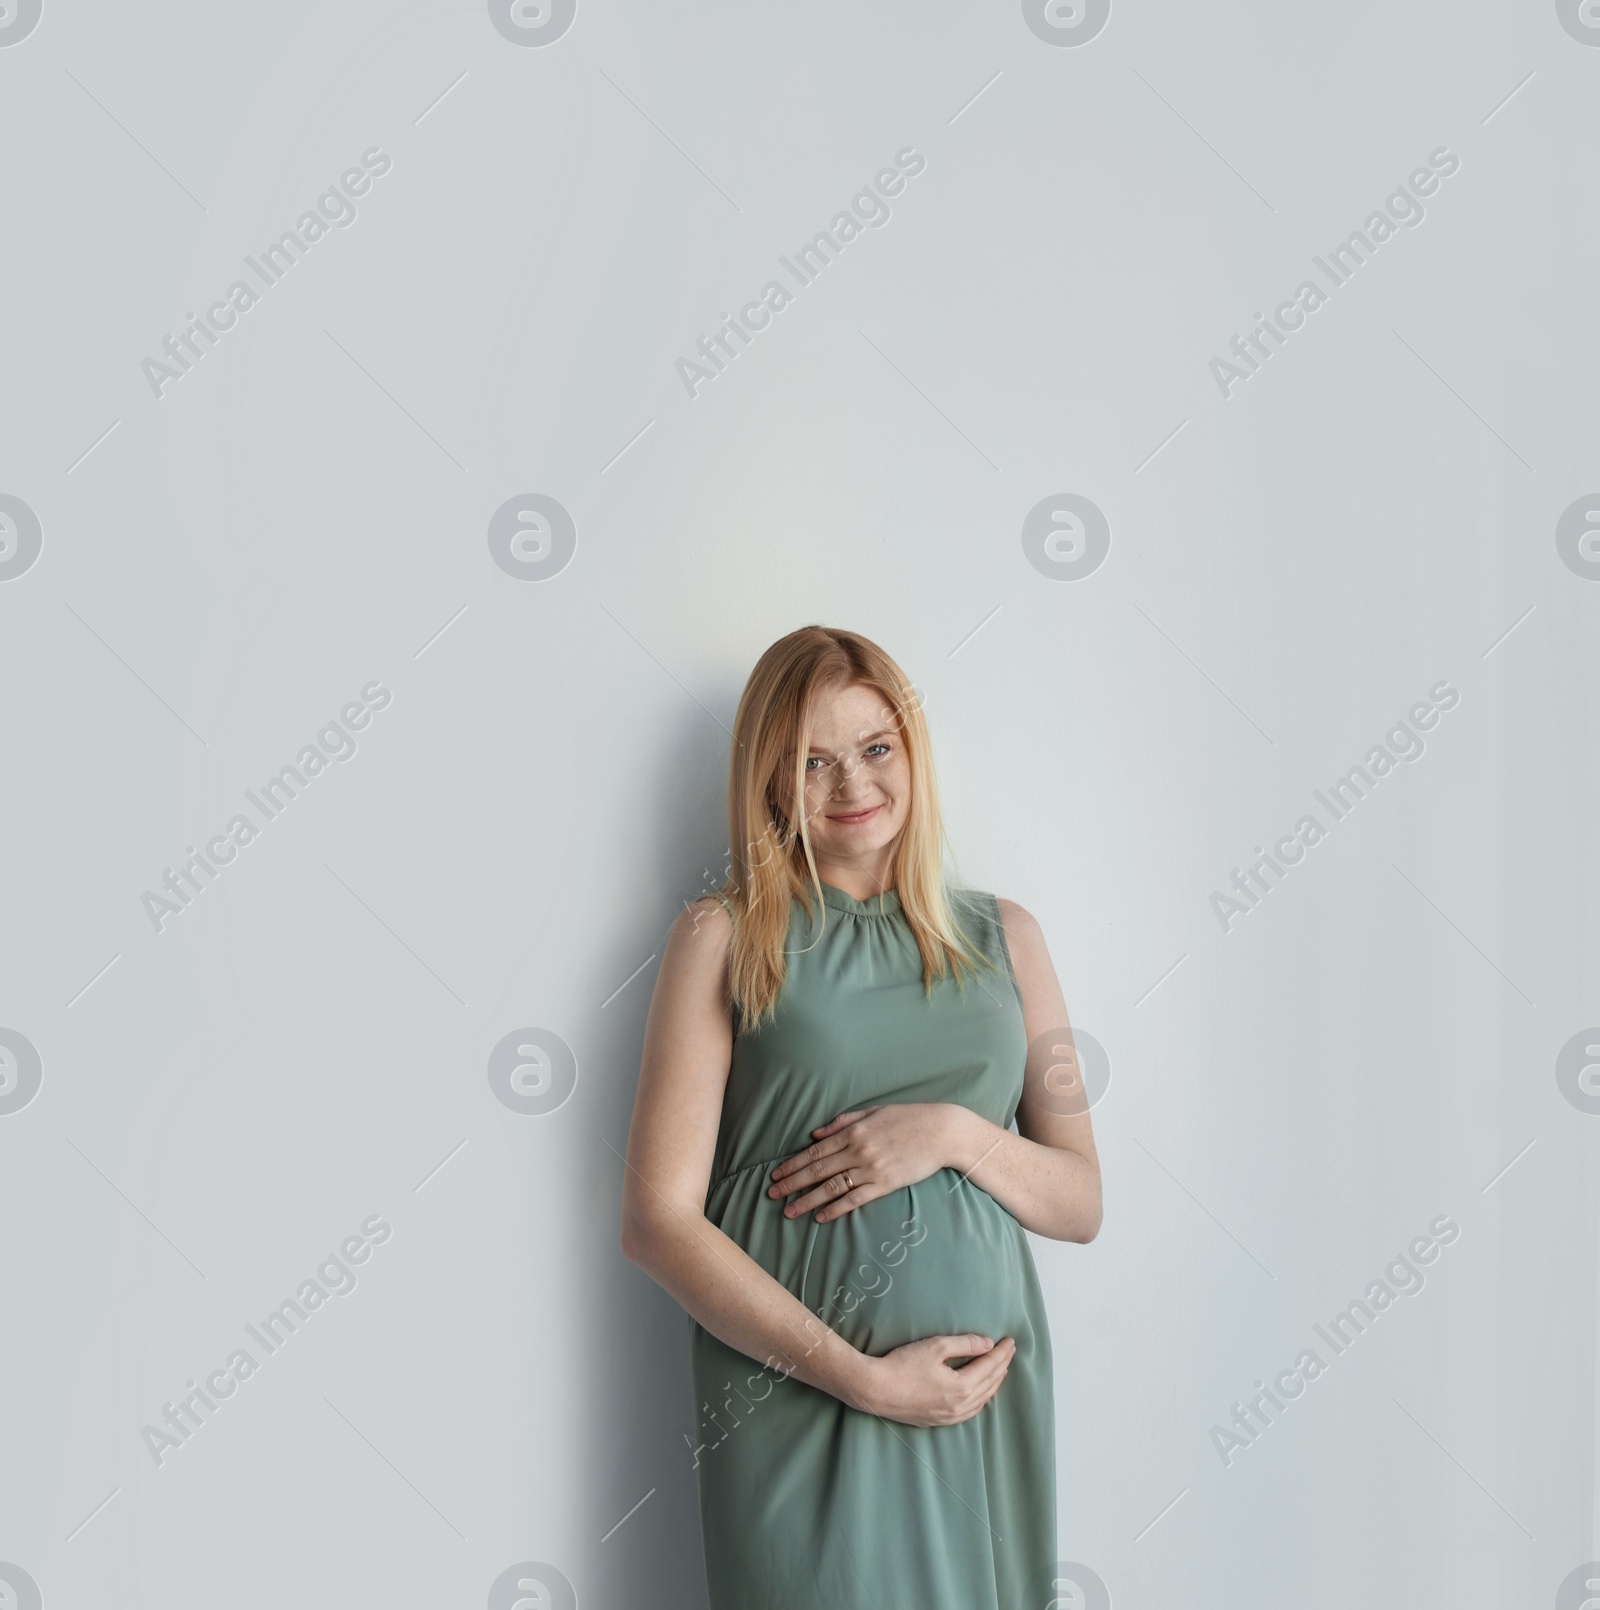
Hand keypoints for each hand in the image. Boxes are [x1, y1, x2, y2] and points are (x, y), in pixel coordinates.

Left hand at [769, 1103, 965, 1221]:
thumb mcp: (873, 1111)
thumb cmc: (908, 1118)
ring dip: (808, 1200)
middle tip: (772, 1194)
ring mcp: (871, 1169)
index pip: (814, 1151)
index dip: (793, 1164)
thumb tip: (815, 1134)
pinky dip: (836, 1209)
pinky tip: (821, 1216)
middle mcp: (857, 1151)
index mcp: (853, 1132)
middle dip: (792, 1183)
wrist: (941, 1131)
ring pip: (832, 1187)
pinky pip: (855, 1199)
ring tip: (789, 1211)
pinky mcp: (885, 1184)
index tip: (776, 1173)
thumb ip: (843, 1122)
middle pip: (817, 1170)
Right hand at [845, 1333, 1016, 1425]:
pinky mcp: (937, 1421)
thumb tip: (988, 1343)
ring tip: (999, 1370)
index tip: (1010, 1341)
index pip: (989, 1366)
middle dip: (1001, 1366)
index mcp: (962, 1387)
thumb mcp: (935, 1346)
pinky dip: (980, 1400)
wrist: (875, 1390)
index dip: (1001, 1352)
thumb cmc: (902, 1365)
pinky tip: (980, 1394)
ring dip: (993, 1384)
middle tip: (1008, 1352)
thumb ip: (965, 1344)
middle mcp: (959, 1406)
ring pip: (981, 1401)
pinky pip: (969, 1412)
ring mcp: (948, 1417)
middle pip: (989, 1384)